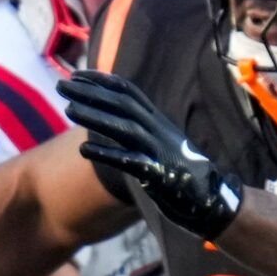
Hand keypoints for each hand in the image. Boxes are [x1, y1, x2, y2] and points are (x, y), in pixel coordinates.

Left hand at [58, 70, 243, 239]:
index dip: (102, 81)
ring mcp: (160, 152)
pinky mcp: (160, 176)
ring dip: (95, 117)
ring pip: (124, 128)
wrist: (215, 200)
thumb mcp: (162, 143)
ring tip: (68, 109)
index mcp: (158, 121)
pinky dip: (108, 154)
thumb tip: (114, 117)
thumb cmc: (184, 172)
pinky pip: (131, 162)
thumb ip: (141, 129)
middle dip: (91, 93)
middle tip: (62, 85)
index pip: (128, 91)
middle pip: (122, 105)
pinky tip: (85, 149)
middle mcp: (159, 131)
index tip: (76, 74)